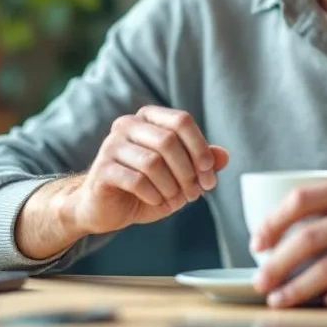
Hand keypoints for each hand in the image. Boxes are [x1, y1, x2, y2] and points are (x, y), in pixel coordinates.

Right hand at [63, 106, 228, 235]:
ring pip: (153, 162)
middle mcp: (128, 124)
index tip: (208, 174)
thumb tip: (224, 156)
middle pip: (168, 140)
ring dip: (171, 186)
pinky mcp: (102, 169)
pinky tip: (156, 201)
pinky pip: (136, 180)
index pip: (181, 120)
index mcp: (148, 118)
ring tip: (175, 200)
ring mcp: (111, 145)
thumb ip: (201, 163)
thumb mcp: (179, 176)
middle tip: (195, 194)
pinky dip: (153, 195)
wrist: (104, 208)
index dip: (200, 148)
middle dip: (188, 172)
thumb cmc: (145, 188)